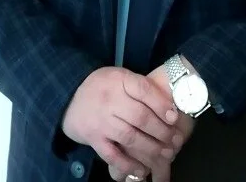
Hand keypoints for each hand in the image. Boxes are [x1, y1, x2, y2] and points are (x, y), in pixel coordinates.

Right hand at [61, 67, 180, 178]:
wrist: (69, 97)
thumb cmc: (103, 86)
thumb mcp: (120, 76)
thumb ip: (139, 86)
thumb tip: (169, 103)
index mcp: (119, 80)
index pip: (143, 90)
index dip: (161, 104)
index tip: (175, 117)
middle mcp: (110, 100)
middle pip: (140, 116)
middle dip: (162, 130)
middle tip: (176, 139)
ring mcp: (101, 121)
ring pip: (129, 137)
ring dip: (151, 148)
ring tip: (167, 153)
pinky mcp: (93, 139)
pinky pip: (112, 155)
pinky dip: (128, 164)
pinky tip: (142, 169)